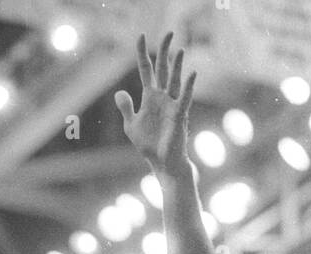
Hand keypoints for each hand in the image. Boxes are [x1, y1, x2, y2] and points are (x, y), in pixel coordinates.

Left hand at [114, 33, 194, 176]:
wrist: (162, 163)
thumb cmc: (149, 145)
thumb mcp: (131, 126)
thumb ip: (126, 108)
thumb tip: (119, 92)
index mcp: (150, 97)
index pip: (146, 69)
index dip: (142, 53)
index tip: (140, 36)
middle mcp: (162, 97)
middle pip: (163, 69)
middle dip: (164, 51)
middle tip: (169, 32)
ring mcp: (172, 105)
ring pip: (174, 80)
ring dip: (177, 65)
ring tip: (179, 49)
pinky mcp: (179, 116)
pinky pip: (184, 98)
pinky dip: (188, 86)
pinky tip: (191, 73)